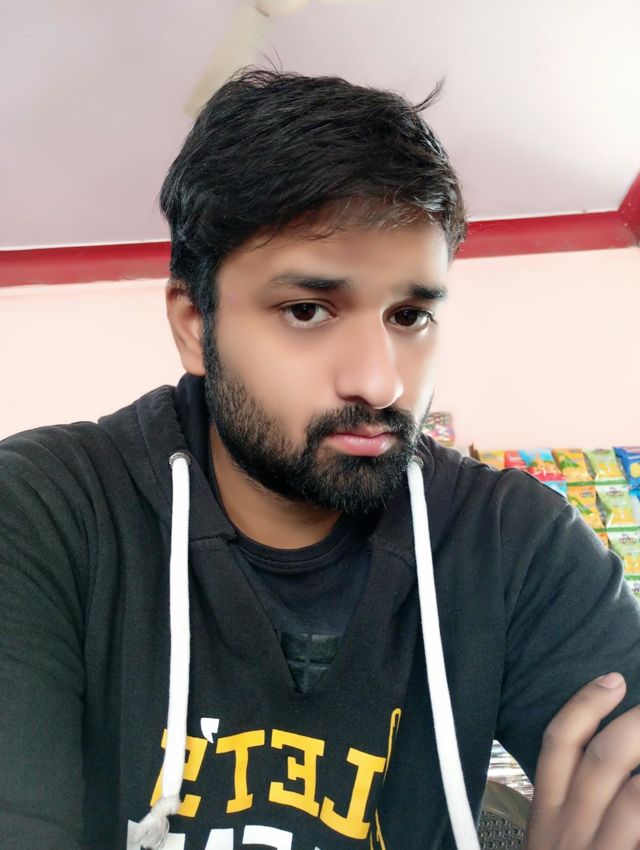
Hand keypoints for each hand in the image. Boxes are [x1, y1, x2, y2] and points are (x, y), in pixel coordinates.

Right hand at [524, 673, 639, 848]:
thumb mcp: (554, 843)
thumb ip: (573, 805)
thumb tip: (608, 763)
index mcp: (546, 814)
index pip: (558, 743)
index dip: (585, 705)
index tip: (613, 679)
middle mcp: (569, 829)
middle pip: (603, 758)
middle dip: (637, 723)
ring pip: (636, 794)